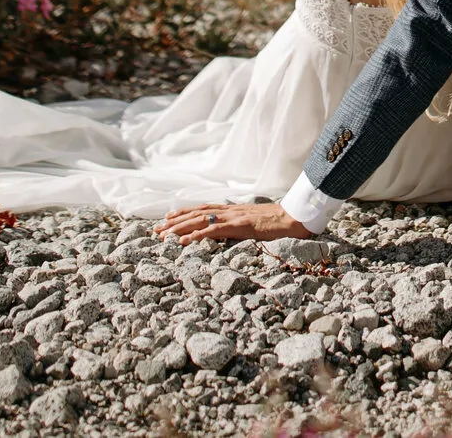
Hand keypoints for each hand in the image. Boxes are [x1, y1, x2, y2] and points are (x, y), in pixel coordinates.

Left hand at [156, 202, 311, 243]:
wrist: (295, 217)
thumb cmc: (279, 222)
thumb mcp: (256, 222)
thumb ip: (242, 224)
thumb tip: (233, 230)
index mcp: (233, 210)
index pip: (203, 209)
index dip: (184, 213)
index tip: (167, 220)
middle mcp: (230, 211)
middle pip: (196, 214)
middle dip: (174, 222)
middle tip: (156, 231)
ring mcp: (234, 218)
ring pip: (200, 220)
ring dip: (179, 228)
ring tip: (163, 236)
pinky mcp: (240, 227)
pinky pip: (214, 231)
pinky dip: (196, 235)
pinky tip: (184, 242)